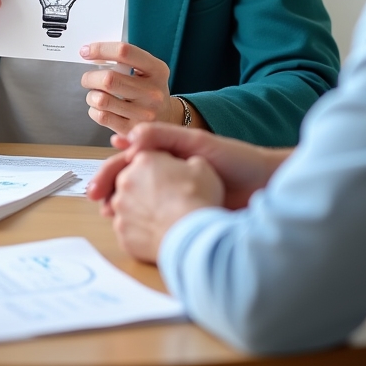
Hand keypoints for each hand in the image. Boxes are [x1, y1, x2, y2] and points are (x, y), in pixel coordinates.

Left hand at [79, 41, 195, 135]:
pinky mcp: (132, 130)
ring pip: (102, 100)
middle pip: (109, 79)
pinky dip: (94, 110)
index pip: (124, 53)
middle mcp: (153, 92)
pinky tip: (100, 108)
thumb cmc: (150, 88)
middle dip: (90, 77)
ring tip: (95, 94)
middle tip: (88, 79)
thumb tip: (91, 54)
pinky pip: (102, 117)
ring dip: (91, 95)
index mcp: (157, 70)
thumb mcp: (147, 69)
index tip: (86, 51)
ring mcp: (144, 113)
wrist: (167, 118)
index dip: (100, 49)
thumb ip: (124, 60)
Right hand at [87, 122, 290, 212]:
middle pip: (129, 182)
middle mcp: (168, 175)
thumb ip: (165, 136)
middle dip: (111, 190)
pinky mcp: (186, 215)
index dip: (112, 171)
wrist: (267, 186)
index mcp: (168, 154)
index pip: (130, 160)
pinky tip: (133, 229)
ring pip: (139, 202)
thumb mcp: (198, 143)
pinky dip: (141, 224)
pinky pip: (156, 220)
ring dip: (122, 208)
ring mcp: (176, 196)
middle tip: (99, 201)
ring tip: (111, 214)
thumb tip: (129, 137)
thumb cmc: (236, 159)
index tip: (98, 184)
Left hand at [108, 150, 223, 262]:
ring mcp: (121, 209)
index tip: (171, 178)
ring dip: (140, 209)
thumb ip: (186, 162)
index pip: (145, 159)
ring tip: (163, 218)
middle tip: (166, 199)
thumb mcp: (201, 167)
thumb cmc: (198, 199)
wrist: (193, 236)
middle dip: (145, 188)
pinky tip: (158, 233)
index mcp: (143, 160)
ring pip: (127, 205)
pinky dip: (140, 231)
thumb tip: (186, 166)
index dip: (160, 168)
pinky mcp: (123, 233)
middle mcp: (126, 182)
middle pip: (132, 181)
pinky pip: (129, 229)